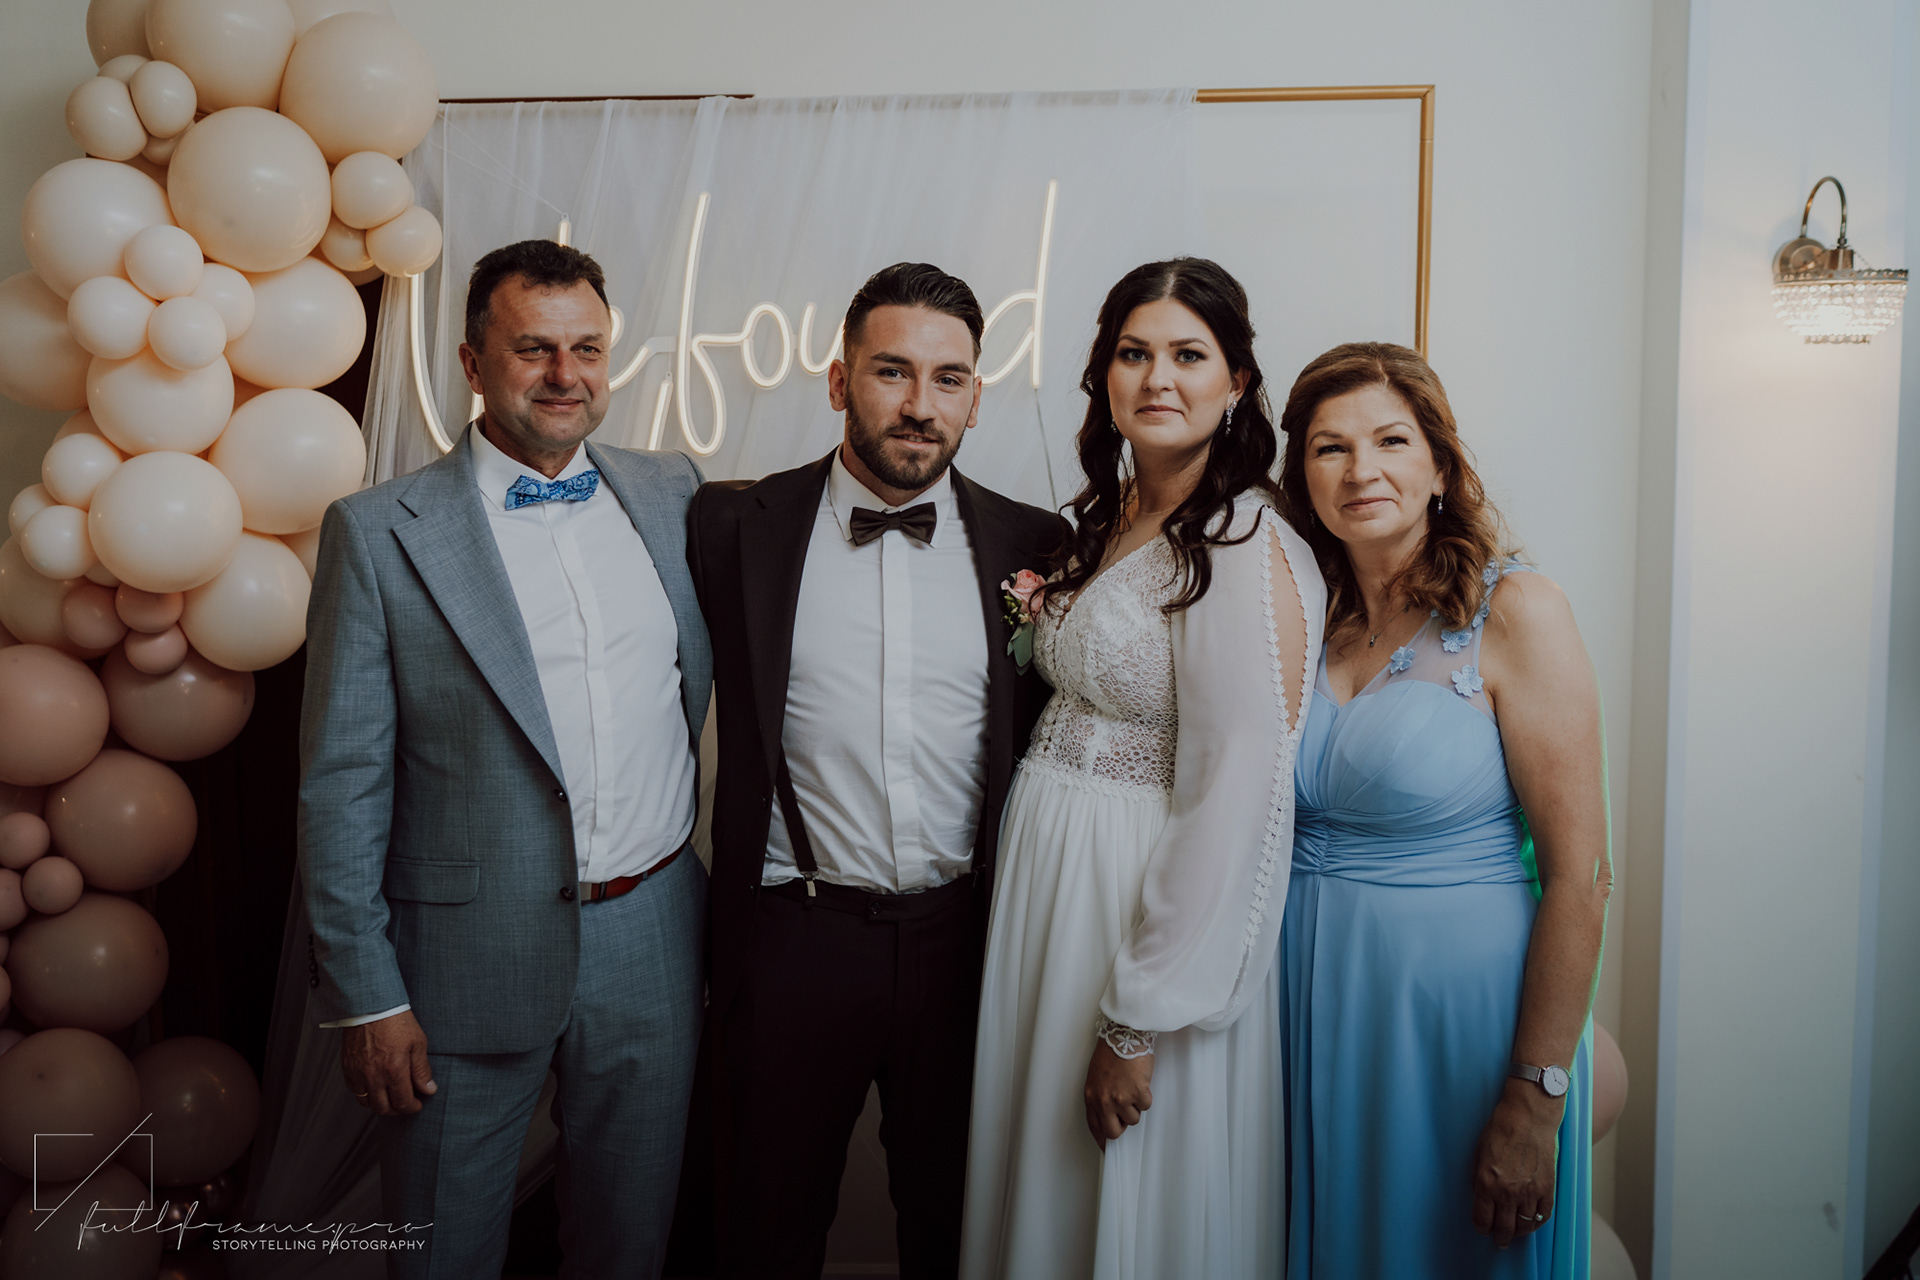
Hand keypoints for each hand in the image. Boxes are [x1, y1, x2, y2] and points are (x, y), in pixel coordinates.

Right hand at [341, 1009, 436, 1114]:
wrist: (370, 1006)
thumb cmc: (395, 1021)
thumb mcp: (417, 1042)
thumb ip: (422, 1070)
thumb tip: (428, 1090)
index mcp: (393, 1070)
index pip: (403, 1102)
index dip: (412, 1107)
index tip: (418, 1104)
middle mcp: (373, 1076)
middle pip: (384, 1108)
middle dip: (398, 1109)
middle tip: (406, 1103)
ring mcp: (358, 1073)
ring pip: (367, 1103)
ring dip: (381, 1105)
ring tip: (391, 1097)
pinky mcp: (347, 1068)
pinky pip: (355, 1091)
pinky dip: (365, 1095)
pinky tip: (375, 1088)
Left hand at [1084, 1039, 1152, 1149]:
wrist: (1124, 1035)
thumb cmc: (1111, 1053)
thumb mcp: (1097, 1077)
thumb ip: (1100, 1098)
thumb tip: (1108, 1116)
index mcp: (1091, 1096)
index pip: (1094, 1126)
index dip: (1102, 1139)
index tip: (1106, 1146)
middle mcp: (1104, 1101)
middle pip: (1114, 1132)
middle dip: (1122, 1126)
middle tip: (1126, 1111)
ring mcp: (1121, 1098)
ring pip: (1133, 1119)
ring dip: (1135, 1106)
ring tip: (1132, 1086)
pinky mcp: (1137, 1093)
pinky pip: (1145, 1105)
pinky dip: (1146, 1096)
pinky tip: (1140, 1081)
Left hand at [1471, 1079, 1562, 1247]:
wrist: (1528, 1117)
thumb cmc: (1501, 1129)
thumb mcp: (1478, 1154)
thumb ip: (1478, 1179)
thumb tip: (1480, 1199)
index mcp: (1485, 1183)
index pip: (1482, 1219)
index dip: (1482, 1227)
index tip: (1483, 1228)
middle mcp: (1507, 1192)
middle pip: (1503, 1228)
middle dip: (1499, 1237)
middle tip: (1499, 1240)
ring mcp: (1529, 1192)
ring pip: (1524, 1226)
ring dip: (1518, 1232)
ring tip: (1515, 1232)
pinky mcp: (1547, 1188)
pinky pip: (1543, 1216)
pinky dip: (1537, 1223)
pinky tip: (1531, 1221)